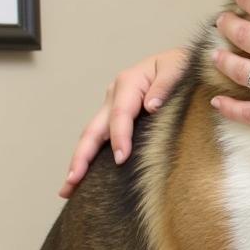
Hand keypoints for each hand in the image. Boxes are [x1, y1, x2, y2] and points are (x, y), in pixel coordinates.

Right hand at [59, 48, 188, 197]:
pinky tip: (85, 176)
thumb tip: (151, 106)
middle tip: (72, 182)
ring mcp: (112, 105)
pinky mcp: (116, 115)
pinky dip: (91, 156)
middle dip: (81, 156)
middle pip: (94, 129)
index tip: (121, 159)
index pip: (120, 114)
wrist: (181, 61)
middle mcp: (115, 95)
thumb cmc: (181, 64)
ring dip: (80, 161)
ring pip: (92, 135)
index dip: (120, 137)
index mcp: (129, 83)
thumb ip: (166, 85)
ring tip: (68, 188)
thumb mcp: (178, 67)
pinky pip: (101, 137)